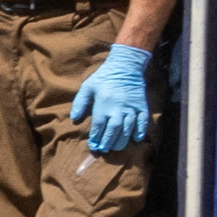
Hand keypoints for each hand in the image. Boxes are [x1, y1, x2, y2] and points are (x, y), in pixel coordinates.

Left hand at [69, 44, 151, 158]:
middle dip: (108, 142)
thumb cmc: (104, 77)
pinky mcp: (142, 106)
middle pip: (113, 131)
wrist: (126, 66)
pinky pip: (143, 121)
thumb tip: (74, 118)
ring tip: (116, 147)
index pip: (98, 127)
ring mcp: (131, 108)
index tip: (93, 146)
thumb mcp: (88, 87)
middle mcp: (118, 109)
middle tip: (105, 149)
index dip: (95, 138)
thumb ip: (80, 103)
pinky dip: (140, 131)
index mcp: (103, 106)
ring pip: (127, 129)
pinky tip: (136, 138)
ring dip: (122, 140)